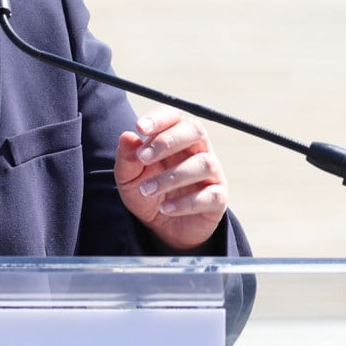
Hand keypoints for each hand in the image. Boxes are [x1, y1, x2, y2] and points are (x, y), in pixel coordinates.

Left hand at [115, 110, 228, 250]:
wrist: (162, 227)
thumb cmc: (148, 192)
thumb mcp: (128, 178)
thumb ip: (127, 158)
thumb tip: (128, 136)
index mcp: (177, 138)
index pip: (175, 117)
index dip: (160, 119)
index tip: (139, 127)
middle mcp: (198, 150)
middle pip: (195, 131)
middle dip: (168, 141)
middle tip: (143, 157)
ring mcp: (212, 174)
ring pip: (204, 164)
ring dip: (172, 176)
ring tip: (147, 189)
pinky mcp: (218, 199)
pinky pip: (210, 196)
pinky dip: (186, 203)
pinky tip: (165, 208)